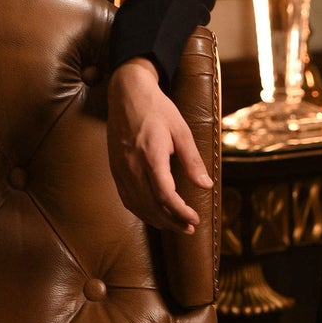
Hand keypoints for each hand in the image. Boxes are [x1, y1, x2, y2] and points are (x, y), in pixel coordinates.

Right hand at [107, 57, 211, 233]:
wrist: (127, 94)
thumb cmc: (157, 109)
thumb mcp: (181, 130)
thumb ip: (192, 160)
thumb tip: (206, 186)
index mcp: (151, 156)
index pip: (164, 195)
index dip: (180, 212)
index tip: (195, 218)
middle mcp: (132, 166)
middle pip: (151, 204)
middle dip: (172, 221)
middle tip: (190, 228)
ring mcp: (121, 169)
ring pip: (138, 205)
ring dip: (157, 220)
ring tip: (176, 226)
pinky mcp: (115, 169)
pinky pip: (127, 198)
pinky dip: (141, 211)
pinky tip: (154, 215)